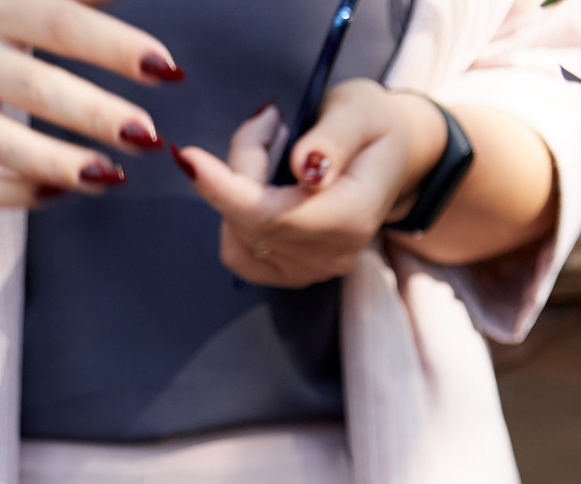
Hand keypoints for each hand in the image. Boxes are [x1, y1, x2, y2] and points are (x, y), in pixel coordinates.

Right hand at [0, 0, 180, 208]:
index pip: (59, 22)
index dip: (114, 46)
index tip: (166, 68)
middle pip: (35, 87)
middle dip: (95, 114)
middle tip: (148, 135)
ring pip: (1, 144)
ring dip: (59, 163)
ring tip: (112, 177)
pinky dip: (16, 194)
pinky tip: (61, 193)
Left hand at [177, 80, 448, 287]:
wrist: (391, 160)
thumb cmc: (373, 128)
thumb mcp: (360, 111)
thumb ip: (333, 138)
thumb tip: (305, 167)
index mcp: (351, 215)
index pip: (273, 214)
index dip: (226, 188)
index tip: (189, 159)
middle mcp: (330, 255)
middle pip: (250, 217)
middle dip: (243, 164)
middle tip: (269, 122)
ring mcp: (309, 271)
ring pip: (238, 232)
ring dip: (238, 186)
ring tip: (275, 149)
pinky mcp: (290, 274)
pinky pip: (238, 249)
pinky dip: (236, 213)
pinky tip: (262, 186)